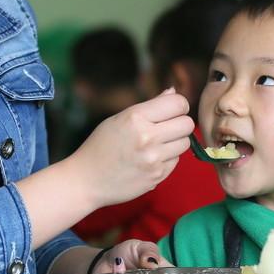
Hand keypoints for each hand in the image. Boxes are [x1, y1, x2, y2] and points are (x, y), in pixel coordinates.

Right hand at [70, 89, 192, 208]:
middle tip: (167, 127)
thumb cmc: (101, 146)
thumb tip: (174, 91)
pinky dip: (167, 159)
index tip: (172, 110)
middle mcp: (147, 137)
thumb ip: (150, 105)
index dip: (179, 105)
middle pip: (187, 124)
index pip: (178, 103)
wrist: (86, 181)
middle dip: (180, 123)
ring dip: (175, 142)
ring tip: (156, 144)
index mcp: (136, 117)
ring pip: (185, 143)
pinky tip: (150, 159)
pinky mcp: (157, 176)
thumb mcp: (120, 119)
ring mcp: (153, 159)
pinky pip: (176, 161)